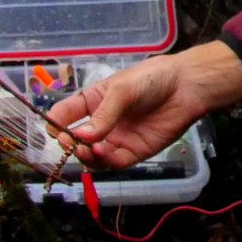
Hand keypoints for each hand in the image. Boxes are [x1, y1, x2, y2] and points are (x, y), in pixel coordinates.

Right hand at [47, 41, 241, 169]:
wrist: (187, 86)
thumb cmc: (153, 79)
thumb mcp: (123, 90)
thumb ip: (103, 114)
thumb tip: (81, 137)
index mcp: (93, 102)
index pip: (63, 115)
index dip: (54, 124)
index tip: (53, 130)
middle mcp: (101, 123)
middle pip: (75, 140)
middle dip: (69, 144)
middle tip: (70, 143)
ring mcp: (116, 139)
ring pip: (92, 156)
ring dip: (85, 155)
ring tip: (86, 149)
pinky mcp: (133, 151)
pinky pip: (113, 162)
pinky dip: (104, 161)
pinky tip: (102, 153)